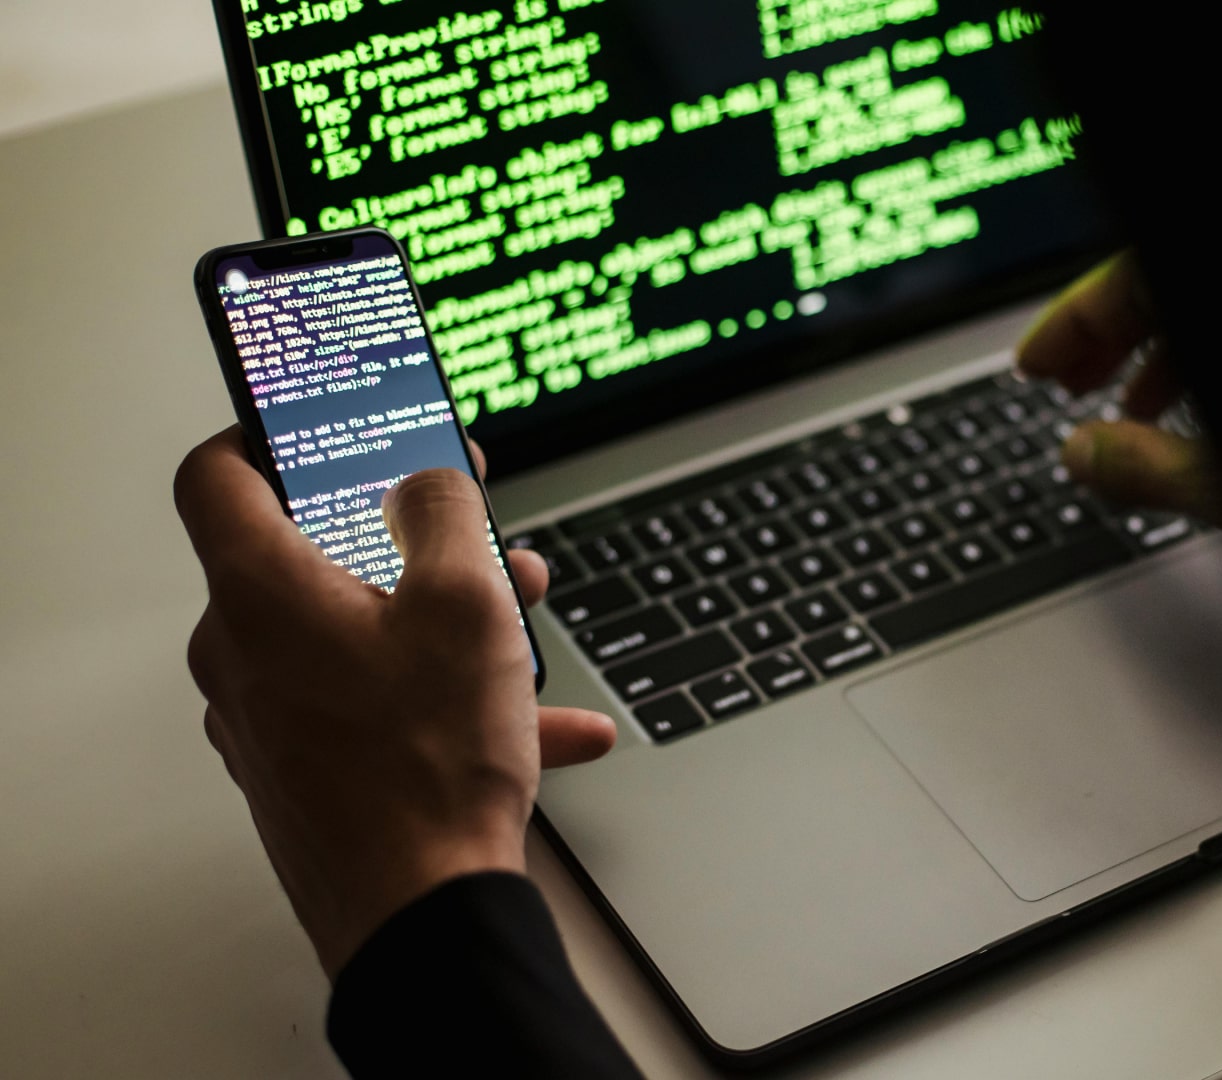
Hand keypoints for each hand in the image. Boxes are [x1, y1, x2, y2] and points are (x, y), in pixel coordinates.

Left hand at [175, 427, 615, 978]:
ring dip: (440, 618)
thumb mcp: (466, 601)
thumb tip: (426, 478)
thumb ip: (444, 512)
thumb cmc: (428, 767)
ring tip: (522, 629)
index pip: (218, 473)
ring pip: (357, 634)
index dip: (265, 431)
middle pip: (312, 555)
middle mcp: (243, 653)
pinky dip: (447, 697)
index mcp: (261, 591)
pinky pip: (377, 704)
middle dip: (407, 537)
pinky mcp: (303, 772)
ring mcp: (268, 720)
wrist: (423, 913)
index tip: (318, 425)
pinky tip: (542, 723)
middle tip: (470, 530)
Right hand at [1016, 251, 1221, 532]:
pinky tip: (1198, 422)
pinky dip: (1204, 370)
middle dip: (1107, 341)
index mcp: (1206, 309)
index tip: (1032, 364)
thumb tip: (1080, 456)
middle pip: (1155, 294)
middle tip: (1067, 386)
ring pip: (1196, 322)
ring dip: (1157, 358)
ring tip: (1133, 411)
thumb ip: (1148, 465)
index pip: (1126, 280)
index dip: (1067, 324)